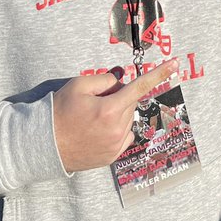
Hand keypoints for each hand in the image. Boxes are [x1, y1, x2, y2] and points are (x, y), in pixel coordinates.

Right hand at [52, 59, 179, 172]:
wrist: (44, 144)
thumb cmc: (60, 112)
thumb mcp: (78, 85)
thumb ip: (104, 78)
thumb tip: (121, 79)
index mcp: (110, 109)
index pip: (140, 87)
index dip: (159, 74)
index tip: (175, 64)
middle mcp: (117, 129)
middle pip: (130, 102)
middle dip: (118, 97)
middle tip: (95, 101)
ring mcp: (116, 145)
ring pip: (128, 119)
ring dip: (117, 114)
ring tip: (92, 119)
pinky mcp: (112, 156)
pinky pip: (125, 136)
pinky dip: (117, 129)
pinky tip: (98, 130)